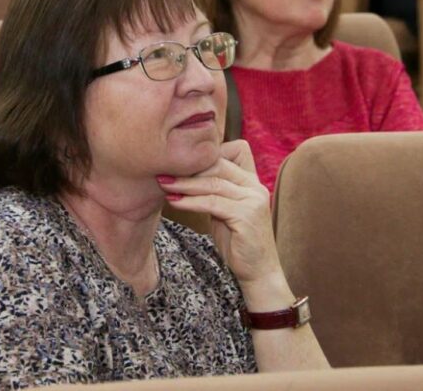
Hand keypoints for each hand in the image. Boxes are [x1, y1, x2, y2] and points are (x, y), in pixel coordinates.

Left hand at [158, 140, 281, 286]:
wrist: (258, 272)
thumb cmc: (238, 241)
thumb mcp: (225, 210)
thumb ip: (215, 191)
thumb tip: (186, 175)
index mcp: (252, 181)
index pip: (234, 150)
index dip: (207, 153)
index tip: (180, 161)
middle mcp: (255, 186)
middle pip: (219, 164)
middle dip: (189, 167)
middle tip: (164, 171)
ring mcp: (253, 200)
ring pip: (213, 182)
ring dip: (185, 183)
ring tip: (165, 184)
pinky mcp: (246, 215)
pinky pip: (213, 202)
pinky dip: (191, 201)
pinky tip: (175, 202)